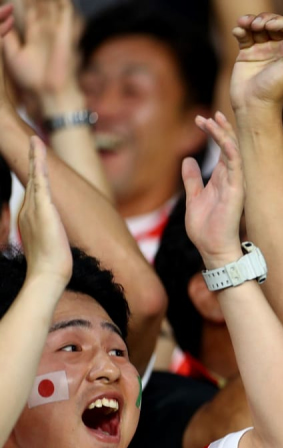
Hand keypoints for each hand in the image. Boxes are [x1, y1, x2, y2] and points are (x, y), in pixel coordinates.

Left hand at [3, 0, 78, 109]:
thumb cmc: (30, 78)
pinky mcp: (65, 32)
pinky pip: (65, 11)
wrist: (49, 92)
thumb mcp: (11, 53)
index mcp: (33, 36)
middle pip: (40, 6)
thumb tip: (3, 13)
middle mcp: (46, 31)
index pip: (28, 12)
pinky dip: (62, 1)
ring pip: (51, 5)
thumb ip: (7, 35)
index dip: (22, 2)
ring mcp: (56, 31)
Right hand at [19, 137, 71, 283]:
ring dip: (34, 156)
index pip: (34, 191)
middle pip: (31, 179)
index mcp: (31, 217)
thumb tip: (56, 238)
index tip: (35, 161)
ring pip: (35, 176)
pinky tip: (38, 147)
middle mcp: (29, 209)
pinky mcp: (44, 207)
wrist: (47, 275)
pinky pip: (41, 179)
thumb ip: (50, 236)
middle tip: (31, 140)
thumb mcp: (50, 245)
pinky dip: (39, 162)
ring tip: (34, 139)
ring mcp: (35, 208)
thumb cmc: (51, 266)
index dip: (35, 175)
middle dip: (31, 160)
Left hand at [182, 112, 244, 267]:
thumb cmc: (206, 229)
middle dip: (219, 128)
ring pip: (233, 152)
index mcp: (222, 179)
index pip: (221, 149)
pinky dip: (230, 151)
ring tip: (212, 119)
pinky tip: (223, 138)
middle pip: (229, 146)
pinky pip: (236, 167)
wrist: (213, 249)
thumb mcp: (193, 198)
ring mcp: (235, 183)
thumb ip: (192, 179)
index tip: (200, 119)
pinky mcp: (236, 191)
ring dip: (223, 134)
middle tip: (205, 114)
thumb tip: (187, 160)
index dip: (213, 132)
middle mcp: (231, 178)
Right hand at [230, 13, 282, 115]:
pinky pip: (244, 35)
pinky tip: (238, 32)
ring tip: (243, 23)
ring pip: (257, 26)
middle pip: (273, 23)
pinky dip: (240, 29)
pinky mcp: (246, 53)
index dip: (280, 21)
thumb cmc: (275, 90)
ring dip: (250, 20)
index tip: (270, 26)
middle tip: (257, 25)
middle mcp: (278, 49)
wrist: (253, 106)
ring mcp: (261, 50)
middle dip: (264, 19)